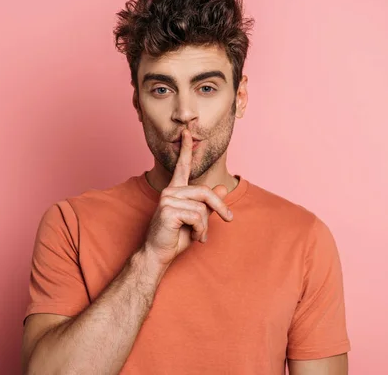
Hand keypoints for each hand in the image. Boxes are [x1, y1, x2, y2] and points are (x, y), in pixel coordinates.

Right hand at [143, 129, 233, 266]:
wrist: (158, 255)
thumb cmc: (175, 238)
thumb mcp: (197, 220)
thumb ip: (208, 204)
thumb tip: (221, 187)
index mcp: (175, 190)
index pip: (182, 166)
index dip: (186, 149)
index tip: (187, 132)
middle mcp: (170, 191)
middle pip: (205, 191)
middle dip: (220, 207)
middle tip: (229, 219)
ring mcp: (167, 199)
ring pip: (202, 207)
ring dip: (205, 225)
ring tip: (198, 234)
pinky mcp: (168, 210)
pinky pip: (197, 216)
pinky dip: (200, 230)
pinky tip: (192, 236)